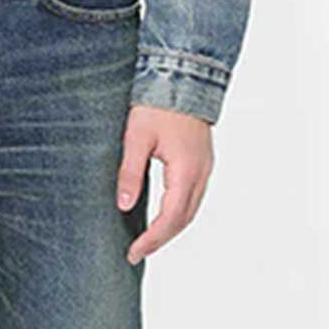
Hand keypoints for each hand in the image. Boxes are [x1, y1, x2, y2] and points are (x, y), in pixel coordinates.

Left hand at [116, 105, 213, 264]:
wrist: (182, 76)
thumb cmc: (158, 104)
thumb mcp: (136, 137)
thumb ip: (130, 172)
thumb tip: (123, 205)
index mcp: (186, 171)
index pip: (170, 218)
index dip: (152, 239)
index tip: (134, 252)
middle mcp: (201, 173)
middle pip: (183, 219)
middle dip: (161, 239)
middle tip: (137, 251)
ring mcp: (205, 167)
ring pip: (190, 209)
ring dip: (171, 227)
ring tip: (148, 238)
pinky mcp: (202, 161)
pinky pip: (193, 196)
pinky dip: (178, 212)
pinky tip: (163, 214)